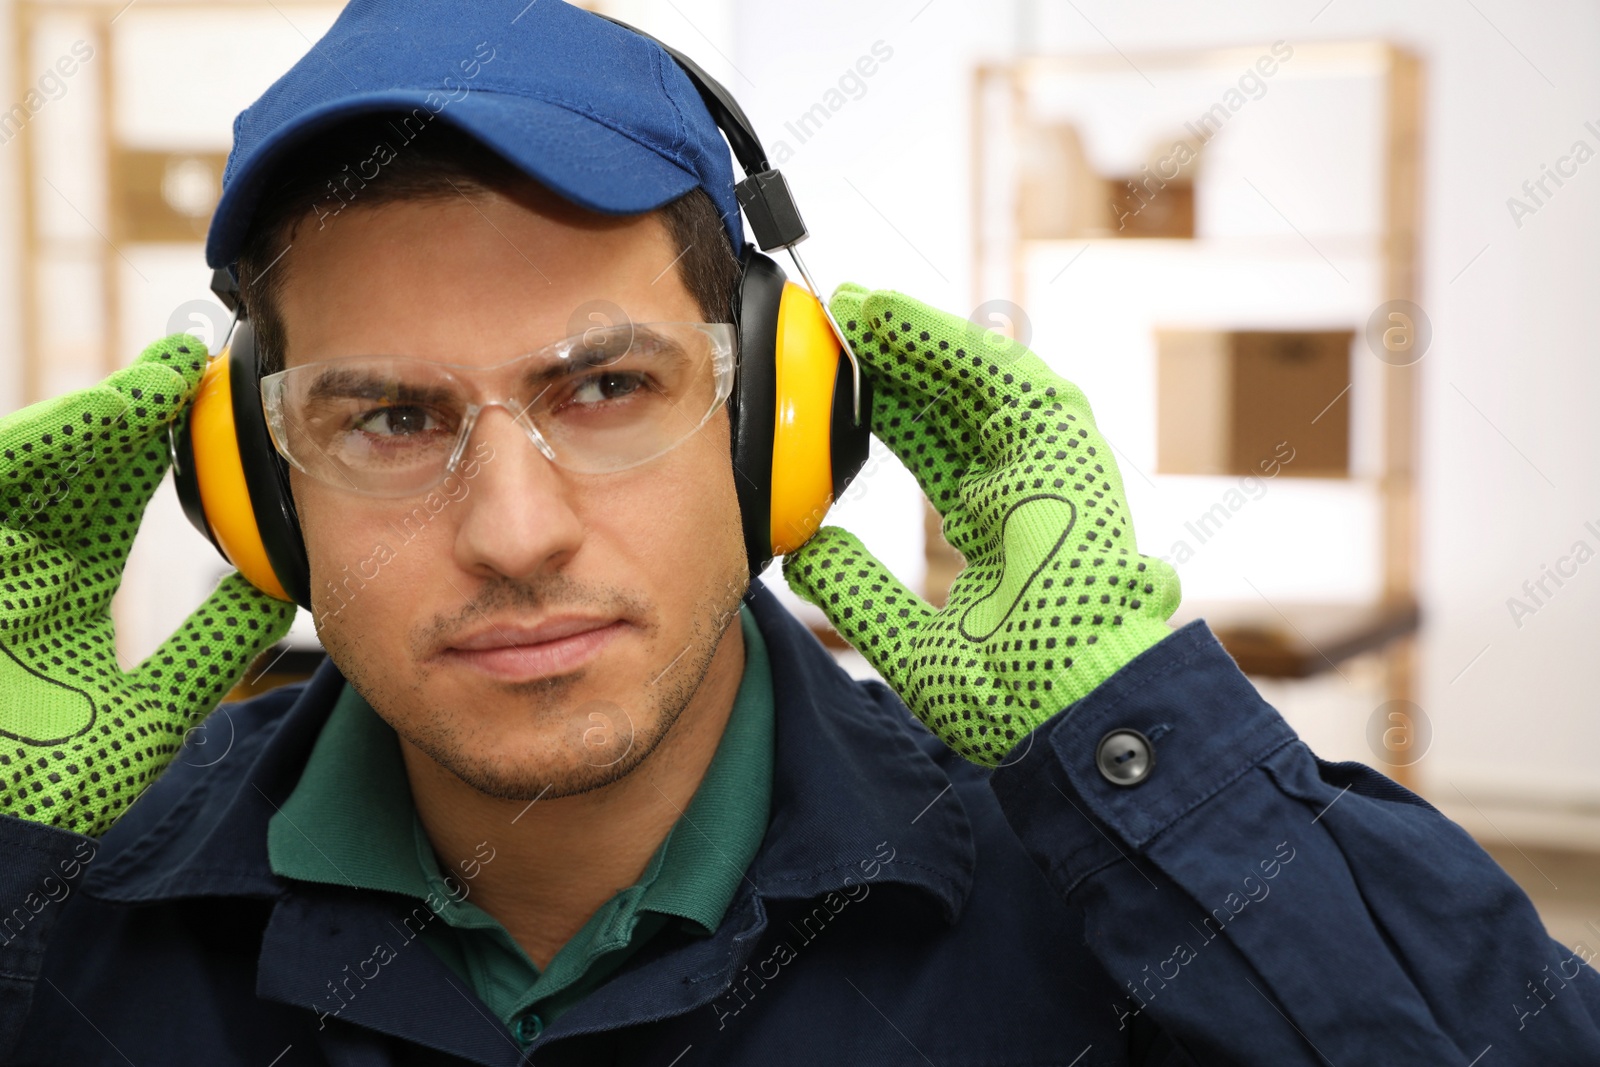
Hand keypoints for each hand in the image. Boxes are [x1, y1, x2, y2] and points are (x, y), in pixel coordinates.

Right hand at [0, 335, 295, 836]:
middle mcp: (14, 563)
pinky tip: (98, 425)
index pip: (110, 492)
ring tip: (161, 380)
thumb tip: (283, 587)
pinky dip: (42, 448)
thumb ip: (211, 643)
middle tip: (194, 362)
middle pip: (72, 462)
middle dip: (129, 408)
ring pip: (27, 463)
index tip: (212, 396)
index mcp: (59, 585)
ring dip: (92, 417)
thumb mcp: (152, 706)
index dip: (155, 441)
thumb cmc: (46, 788)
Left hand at [783, 285, 1180, 765]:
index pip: (930, 443)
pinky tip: (894, 317)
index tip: (828, 379)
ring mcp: (1049, 467)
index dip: (881, 405)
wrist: (1068, 716)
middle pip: (950, 401)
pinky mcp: (1070, 455)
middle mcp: (1023, 486)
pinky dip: (946, 343)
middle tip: (834, 324)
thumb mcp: (909, 638)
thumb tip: (805, 551)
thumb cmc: (1011, 696)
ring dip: (914, 338)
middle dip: (893, 359)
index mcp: (994, 526)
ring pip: (977, 378)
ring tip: (856, 308)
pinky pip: (1004, 377)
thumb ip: (860, 590)